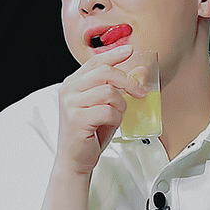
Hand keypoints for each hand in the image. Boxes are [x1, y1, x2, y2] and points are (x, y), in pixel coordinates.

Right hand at [56, 45, 146, 174]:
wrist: (75, 159)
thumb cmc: (89, 133)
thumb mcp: (106, 107)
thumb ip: (119, 89)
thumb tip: (140, 72)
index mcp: (73, 84)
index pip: (95, 62)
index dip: (113, 54)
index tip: (129, 50)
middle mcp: (69, 91)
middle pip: (105, 73)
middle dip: (127, 81)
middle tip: (140, 92)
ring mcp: (71, 104)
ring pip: (109, 93)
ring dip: (120, 106)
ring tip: (116, 116)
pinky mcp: (77, 119)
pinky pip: (108, 111)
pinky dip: (116, 119)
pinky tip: (110, 125)